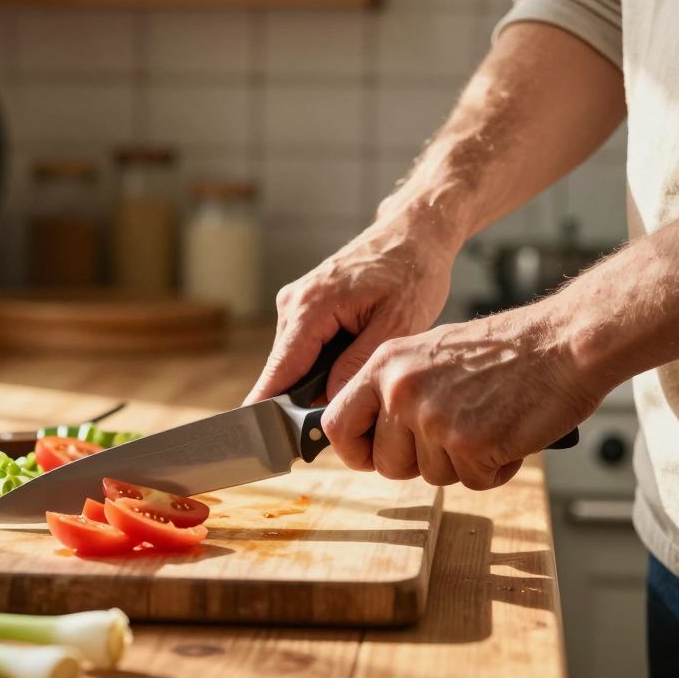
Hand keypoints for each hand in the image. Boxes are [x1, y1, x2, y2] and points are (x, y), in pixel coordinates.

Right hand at [244, 205, 457, 404]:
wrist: (413, 232)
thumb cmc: (412, 272)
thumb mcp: (397, 324)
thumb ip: (358, 364)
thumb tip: (329, 399)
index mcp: (311, 307)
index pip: (279, 372)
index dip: (271, 412)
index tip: (265, 445)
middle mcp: (293, 304)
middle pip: (285, 373)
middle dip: (307, 402)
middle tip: (346, 423)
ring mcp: (295, 305)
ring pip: (296, 364)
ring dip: (320, 382)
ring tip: (360, 381)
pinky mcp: (305, 308)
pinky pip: (305, 350)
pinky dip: (324, 365)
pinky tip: (354, 362)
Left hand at [321, 305, 607, 489]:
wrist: (565, 343)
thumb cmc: (508, 352)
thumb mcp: (432, 356)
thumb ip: (397, 392)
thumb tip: (374, 438)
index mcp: (386, 364)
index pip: (337, 423)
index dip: (354, 451)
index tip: (371, 457)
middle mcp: (401, 390)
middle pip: (386, 464)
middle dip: (420, 463)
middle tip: (457, 436)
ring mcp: (434, 418)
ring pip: (431, 476)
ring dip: (463, 463)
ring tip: (490, 422)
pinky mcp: (469, 444)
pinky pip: (472, 482)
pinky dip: (495, 469)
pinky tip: (509, 434)